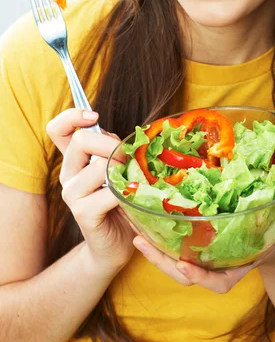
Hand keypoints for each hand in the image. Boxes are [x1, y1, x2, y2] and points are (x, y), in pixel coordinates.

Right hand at [46, 108, 135, 274]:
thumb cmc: (120, 201)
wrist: (116, 243)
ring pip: (98, 166)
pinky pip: (108, 193)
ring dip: (122, 170)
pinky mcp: (83, 213)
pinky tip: (131, 199)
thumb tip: (126, 137)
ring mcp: (72, 194)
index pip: (58, 129)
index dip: (72, 116)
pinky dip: (126, 193)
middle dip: (111, 143)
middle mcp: (68, 174)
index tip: (94, 116)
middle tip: (126, 159)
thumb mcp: (117, 168)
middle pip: (81, 140)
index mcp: (75, 159)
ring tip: (132, 180)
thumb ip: (114, 149)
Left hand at [133, 189, 274, 292]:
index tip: (186, 267)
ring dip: (153, 248)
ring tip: (134, 232)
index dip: (202, 278)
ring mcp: (204, 252)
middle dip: (164, 262)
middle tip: (142, 243)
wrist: (267, 223)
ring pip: (174, 259)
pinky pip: (172, 242)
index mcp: (239, 260)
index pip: (220, 281)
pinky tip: (139, 217)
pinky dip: (155, 234)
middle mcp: (218, 260)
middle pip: (187, 273)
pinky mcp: (193, 238)